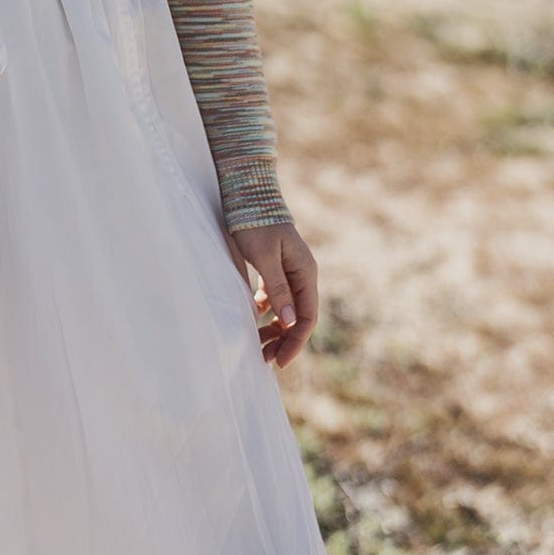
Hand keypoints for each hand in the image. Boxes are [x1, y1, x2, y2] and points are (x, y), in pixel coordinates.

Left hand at [228, 221, 317, 368]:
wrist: (247, 193)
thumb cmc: (255, 222)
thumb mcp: (264, 257)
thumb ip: (277, 289)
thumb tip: (290, 322)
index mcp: (305, 272)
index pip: (306, 317)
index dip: (294, 342)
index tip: (279, 361)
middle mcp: (301, 273)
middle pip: (298, 316)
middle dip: (284, 340)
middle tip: (265, 359)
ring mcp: (289, 270)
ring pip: (286, 308)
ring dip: (275, 328)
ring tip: (259, 344)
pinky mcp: (275, 266)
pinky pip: (275, 296)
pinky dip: (266, 311)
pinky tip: (254, 317)